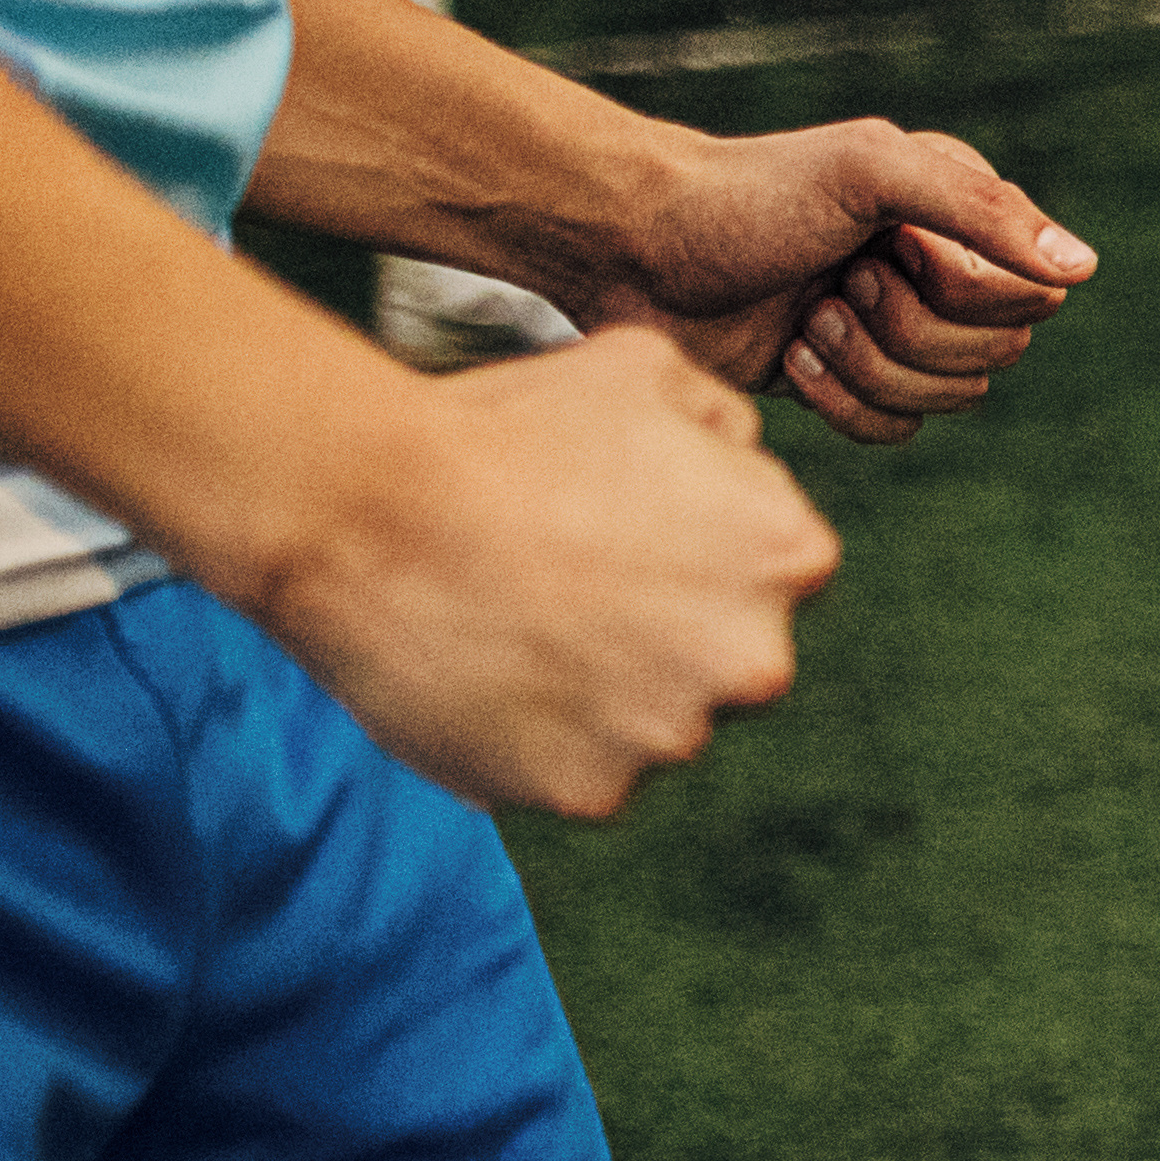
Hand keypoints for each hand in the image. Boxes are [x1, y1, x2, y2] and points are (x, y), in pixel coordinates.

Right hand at [242, 329, 842, 820]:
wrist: (369, 508)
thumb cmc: (504, 425)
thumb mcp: (644, 367)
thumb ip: (724, 421)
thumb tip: (743, 461)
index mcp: (790, 556)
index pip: (771, 573)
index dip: (693, 552)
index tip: (617, 536)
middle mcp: (756, 659)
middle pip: (728, 660)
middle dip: (666, 634)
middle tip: (565, 589)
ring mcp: (672, 736)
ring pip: (655, 724)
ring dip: (604, 693)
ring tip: (513, 627)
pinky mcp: (590, 793)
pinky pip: (580, 773)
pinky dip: (539, 741)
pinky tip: (486, 678)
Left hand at [590, 114, 1095, 437]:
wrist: (636, 247)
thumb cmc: (749, 195)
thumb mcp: (868, 172)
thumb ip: (982, 210)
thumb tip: (1084, 270)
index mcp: (960, 214)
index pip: (1031, 293)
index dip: (962, 292)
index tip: (887, 248)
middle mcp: (940, 271)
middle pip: (996, 354)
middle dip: (904, 332)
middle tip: (834, 286)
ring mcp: (894, 331)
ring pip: (949, 400)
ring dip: (865, 367)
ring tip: (803, 323)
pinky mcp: (847, 383)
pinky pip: (897, 433)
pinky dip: (840, 405)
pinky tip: (788, 360)